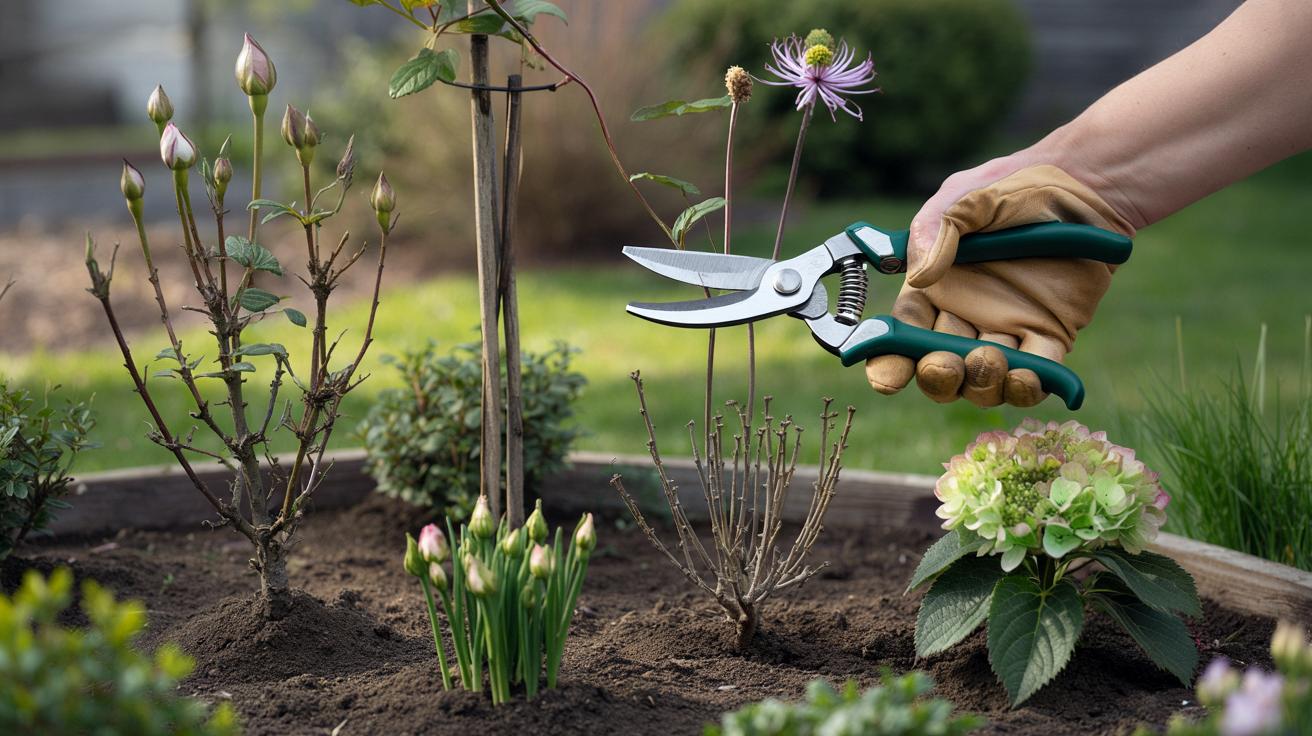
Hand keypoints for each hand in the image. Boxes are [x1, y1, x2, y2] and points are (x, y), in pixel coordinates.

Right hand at [865, 163, 1134, 406]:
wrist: (1085, 184)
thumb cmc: (1016, 185)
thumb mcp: (968, 197)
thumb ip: (938, 230)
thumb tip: (921, 275)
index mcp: (936, 287)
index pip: (905, 333)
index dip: (891, 361)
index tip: (887, 377)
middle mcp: (965, 314)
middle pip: (940, 366)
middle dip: (937, 376)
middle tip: (946, 365)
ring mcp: (1007, 328)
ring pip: (984, 377)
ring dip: (981, 383)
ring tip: (990, 360)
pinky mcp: (1051, 334)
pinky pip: (1035, 371)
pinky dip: (1029, 386)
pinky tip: (1025, 377)